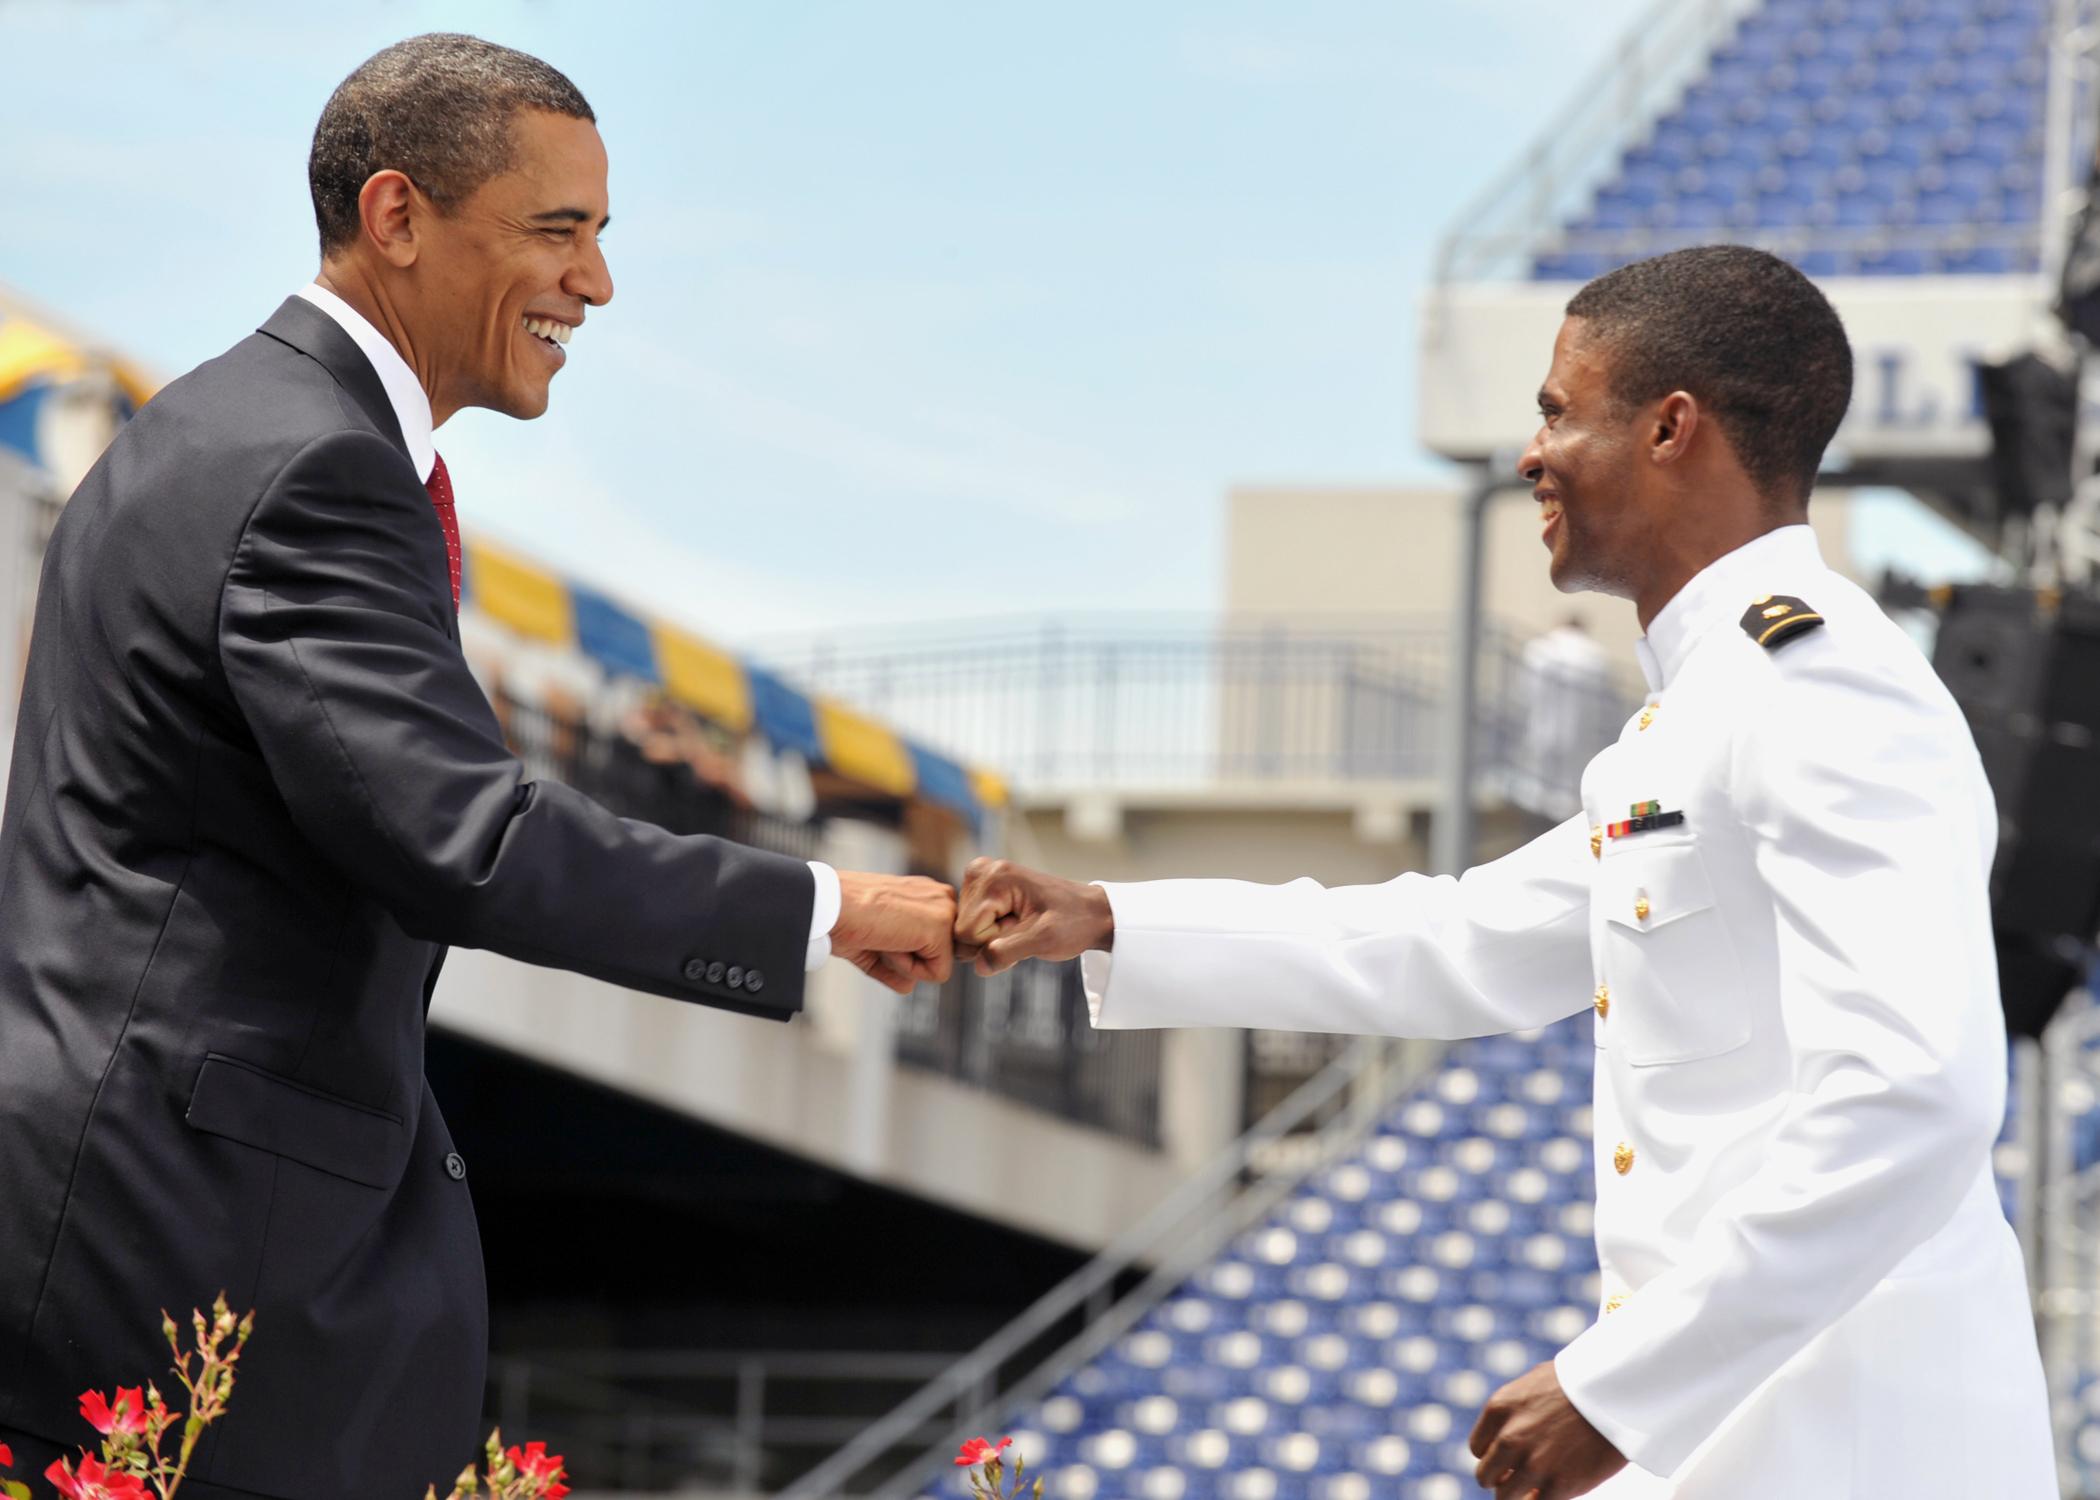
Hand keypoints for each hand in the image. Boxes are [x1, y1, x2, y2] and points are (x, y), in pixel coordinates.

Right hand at [832, 871, 956, 993]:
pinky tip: (889, 941)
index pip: (933, 946)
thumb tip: (909, 986)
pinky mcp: (942, 927)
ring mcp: (945, 911)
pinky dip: (908, 968)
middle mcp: (942, 898)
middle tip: (879, 936)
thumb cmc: (843, 917)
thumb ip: (894, 966)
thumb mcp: (872, 944)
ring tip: (883, 936)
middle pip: (938, 957)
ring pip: (938, 966)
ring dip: (905, 963)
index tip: (878, 934)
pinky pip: (936, 973)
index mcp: (928, 896)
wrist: (829, 905)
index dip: (903, 954)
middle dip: (906, 959)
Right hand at [953, 857, 1112, 975]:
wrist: (1091, 912)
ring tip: (1023, 925)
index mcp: (995, 877)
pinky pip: (972, 924)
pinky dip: (993, 931)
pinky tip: (1015, 923)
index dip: (993, 942)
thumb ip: (1007, 952)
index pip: (967, 931)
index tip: (1024, 930)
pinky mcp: (983, 887)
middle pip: (963, 928)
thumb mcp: (1044, 940)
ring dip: (994, 936)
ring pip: (966, 928)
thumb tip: (978, 965)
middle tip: (1024, 929)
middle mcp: (982, 871)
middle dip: (992, 938)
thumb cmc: (1074, 922)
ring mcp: (981, 877)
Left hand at [1469, 1361, 1624, 1498]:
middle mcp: (1509, 1438)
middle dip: (1501, 1479)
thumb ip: (1515, 1410)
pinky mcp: (1560, 1485)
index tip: (1509, 1459)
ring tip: (1533, 1488)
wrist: (1617, 1392)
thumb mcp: (1534, 1385)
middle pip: (1485, 1476)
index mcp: (1499, 1409)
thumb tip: (1506, 1432)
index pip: (1478, 1448)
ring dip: (1518, 1494)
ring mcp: (1533, 1464)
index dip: (1493, 1456)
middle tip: (1518, 1477)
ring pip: (1505, 1497)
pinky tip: (1550, 1492)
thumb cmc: (1580, 1383)